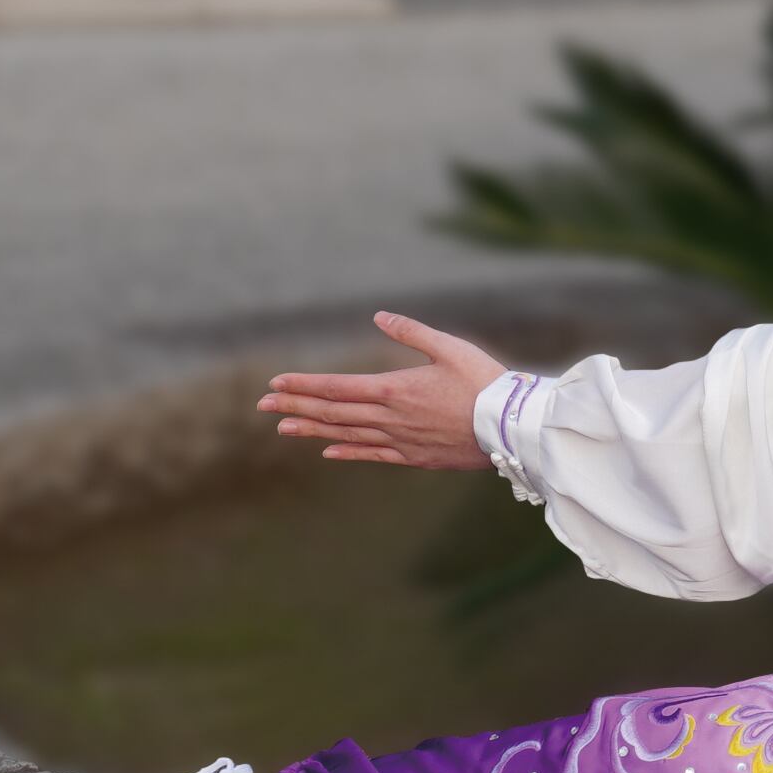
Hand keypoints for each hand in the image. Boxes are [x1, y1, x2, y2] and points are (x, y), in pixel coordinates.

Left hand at [259, 312, 507, 470]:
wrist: (510, 427)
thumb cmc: (483, 381)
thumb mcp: (449, 346)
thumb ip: (411, 331)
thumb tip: (379, 316)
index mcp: (394, 388)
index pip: (336, 387)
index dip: (304, 385)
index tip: (276, 384)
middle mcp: (389, 418)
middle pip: (333, 412)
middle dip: (296, 406)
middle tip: (263, 405)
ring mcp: (400, 440)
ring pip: (346, 435)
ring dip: (312, 430)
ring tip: (283, 428)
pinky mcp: (414, 456)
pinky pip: (372, 455)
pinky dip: (347, 452)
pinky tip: (327, 451)